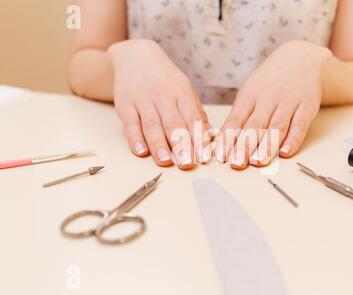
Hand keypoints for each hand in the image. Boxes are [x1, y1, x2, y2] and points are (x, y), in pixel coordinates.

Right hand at [108, 39, 211, 168]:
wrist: (136, 56)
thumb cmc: (165, 79)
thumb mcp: (185, 90)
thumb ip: (196, 113)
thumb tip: (210, 136)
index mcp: (182, 93)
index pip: (193, 118)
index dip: (199, 138)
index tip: (204, 157)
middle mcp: (163, 96)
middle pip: (173, 123)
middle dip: (181, 145)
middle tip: (186, 164)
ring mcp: (143, 100)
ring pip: (152, 125)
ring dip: (158, 145)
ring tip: (165, 162)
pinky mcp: (125, 105)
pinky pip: (130, 123)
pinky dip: (134, 138)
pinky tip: (140, 151)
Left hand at [215, 41, 330, 168]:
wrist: (301, 58)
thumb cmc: (270, 81)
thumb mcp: (250, 91)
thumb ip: (239, 115)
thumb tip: (223, 141)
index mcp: (250, 95)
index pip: (236, 119)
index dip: (228, 138)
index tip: (220, 156)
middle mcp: (268, 98)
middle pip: (255, 125)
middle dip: (244, 145)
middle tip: (236, 163)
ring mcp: (289, 102)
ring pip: (276, 127)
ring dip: (267, 146)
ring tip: (258, 162)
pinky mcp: (307, 106)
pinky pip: (300, 125)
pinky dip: (293, 139)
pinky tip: (286, 152)